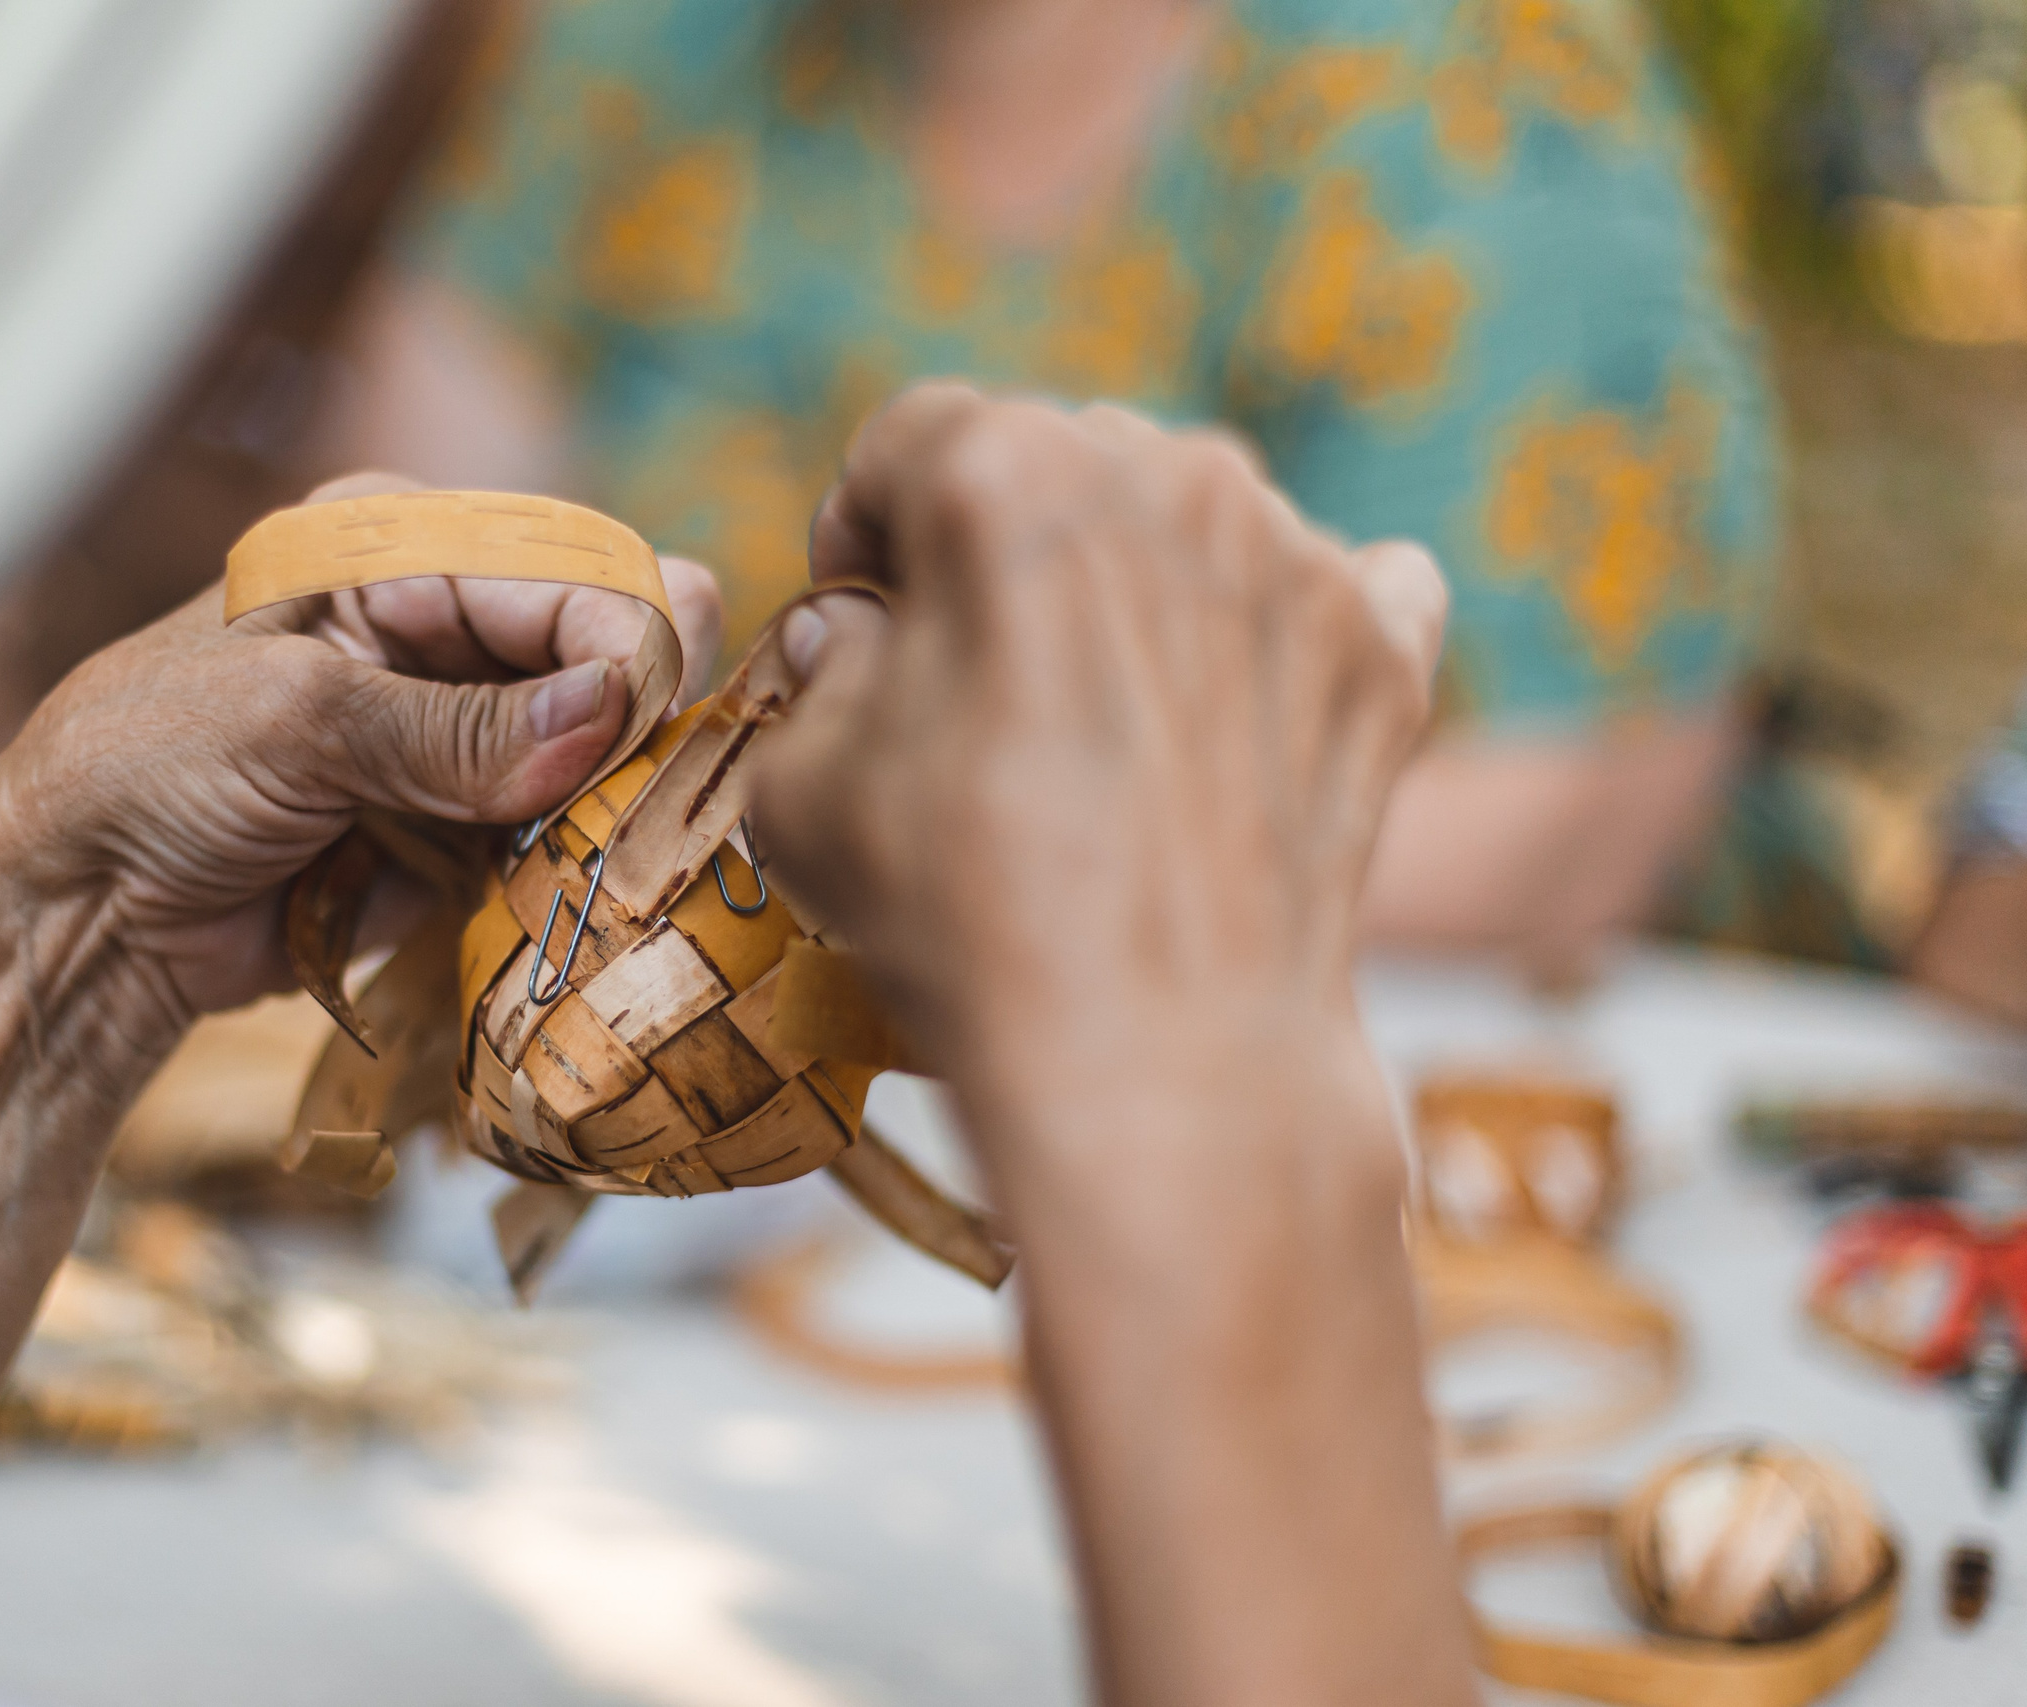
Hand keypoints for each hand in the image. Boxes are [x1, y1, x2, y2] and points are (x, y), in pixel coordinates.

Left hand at [0, 473, 721, 1021]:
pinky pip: (563, 845)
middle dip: (628, 731)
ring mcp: (466, 735)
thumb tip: (604, 715)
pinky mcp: (469, 830)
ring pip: (605, 761)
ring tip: (591, 858)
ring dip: (608, 814)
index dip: (622, 647)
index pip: (570, 573)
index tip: (634, 733)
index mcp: (400, 546)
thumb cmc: (140, 771)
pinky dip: (572, 874)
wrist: (76, 914)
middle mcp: (448, 627)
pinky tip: (564, 896)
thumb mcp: (293, 722)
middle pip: (608, 660)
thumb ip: (454, 728)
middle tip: (619, 805)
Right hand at [752, 386, 1443, 1146]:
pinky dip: (1289, 631)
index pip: (911, 437)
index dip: (864, 522)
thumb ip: (816, 674)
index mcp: (1003, 478)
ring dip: (1142, 581)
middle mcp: (1166, 475)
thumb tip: (855, 635)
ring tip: (1106, 718)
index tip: (863, 603)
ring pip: (1194, 516)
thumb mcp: (800, 789)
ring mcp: (1294, 555)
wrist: (1161, 1061)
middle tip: (978, 676)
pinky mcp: (1383, 644)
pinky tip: (1239, 721)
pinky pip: (1341, 584)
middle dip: (1006, 548)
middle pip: (1060, 461)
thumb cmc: (961, 920)